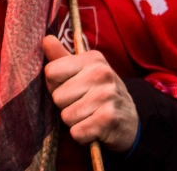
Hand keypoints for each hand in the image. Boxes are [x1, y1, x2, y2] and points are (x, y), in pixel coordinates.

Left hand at [42, 35, 138, 151]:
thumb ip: (62, 57)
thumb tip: (46, 39)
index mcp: (92, 59)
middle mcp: (102, 74)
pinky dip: (82, 136)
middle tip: (83, 105)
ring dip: (74, 121)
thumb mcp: (84, 71)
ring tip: (89, 116)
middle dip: (65, 106)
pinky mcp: (109, 120)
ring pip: (66, 116)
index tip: (70, 88)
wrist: (130, 121)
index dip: (55, 85)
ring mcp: (107, 96)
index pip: (51, 72)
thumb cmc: (99, 93)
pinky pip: (76, 132)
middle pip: (57, 96)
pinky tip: (94, 129)